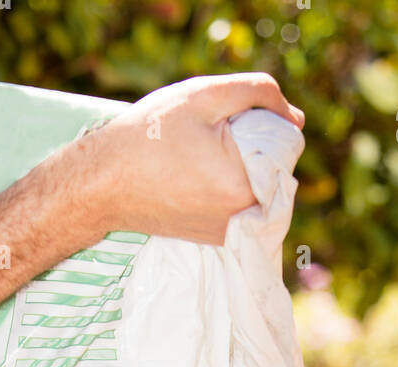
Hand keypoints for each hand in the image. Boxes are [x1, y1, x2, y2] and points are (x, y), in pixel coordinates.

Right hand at [84, 74, 304, 245]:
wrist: (102, 184)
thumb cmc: (148, 137)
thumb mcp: (205, 96)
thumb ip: (259, 94)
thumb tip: (295, 117)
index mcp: (246, 187)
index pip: (286, 146)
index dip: (262, 121)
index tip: (223, 121)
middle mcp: (243, 220)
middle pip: (274, 170)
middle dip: (254, 146)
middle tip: (207, 138)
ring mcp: (229, 235)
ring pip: (258, 189)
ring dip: (242, 167)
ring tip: (198, 157)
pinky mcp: (214, 240)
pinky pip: (240, 207)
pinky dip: (228, 188)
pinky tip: (195, 177)